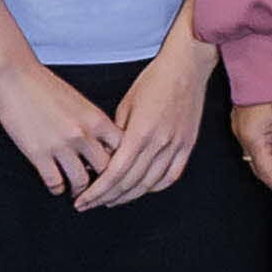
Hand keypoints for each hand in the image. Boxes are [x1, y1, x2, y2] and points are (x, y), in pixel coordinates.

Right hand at [0, 56, 118, 198]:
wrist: (15, 76)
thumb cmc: (46, 86)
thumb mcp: (80, 102)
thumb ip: (93, 123)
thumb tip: (101, 145)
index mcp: (96, 119)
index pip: (122, 150)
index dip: (120, 162)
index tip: (115, 169)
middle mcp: (83, 134)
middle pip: (105, 169)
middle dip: (103, 180)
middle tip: (99, 187)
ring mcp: (61, 146)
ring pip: (81, 181)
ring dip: (80, 189)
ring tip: (77, 191)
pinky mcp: (38, 154)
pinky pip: (55, 182)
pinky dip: (57, 189)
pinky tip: (57, 187)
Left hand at [75, 43, 208, 209]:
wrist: (186, 68)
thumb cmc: (153, 80)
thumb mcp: (126, 104)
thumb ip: (117, 134)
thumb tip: (105, 156)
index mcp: (140, 133)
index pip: (114, 173)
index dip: (97, 191)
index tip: (84, 199)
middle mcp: (159, 143)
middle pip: (130, 183)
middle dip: (107, 197)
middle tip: (91, 204)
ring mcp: (176, 146)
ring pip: (149, 184)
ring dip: (128, 196)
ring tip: (112, 200)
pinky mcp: (187, 145)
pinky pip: (171, 176)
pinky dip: (154, 187)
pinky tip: (141, 189)